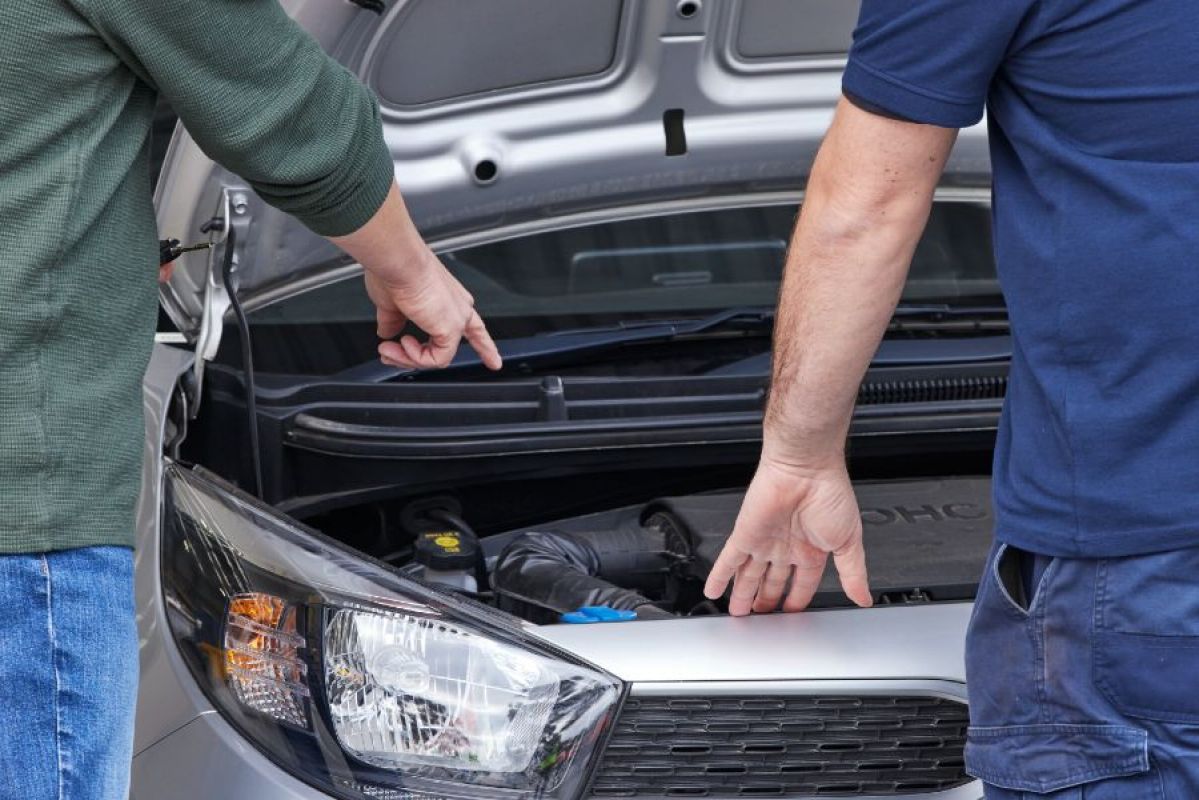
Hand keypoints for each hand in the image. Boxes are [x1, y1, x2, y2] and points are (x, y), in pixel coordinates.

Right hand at [364, 249, 501, 370]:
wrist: (398, 261)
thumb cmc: (396, 271)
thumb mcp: (392, 302)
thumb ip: (393, 321)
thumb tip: (387, 333)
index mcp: (449, 300)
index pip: (473, 328)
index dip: (483, 346)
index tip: (494, 362)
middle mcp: (459, 309)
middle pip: (453, 346)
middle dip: (417, 358)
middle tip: (388, 355)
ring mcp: (457, 319)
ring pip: (439, 357)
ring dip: (408, 357)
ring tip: (388, 348)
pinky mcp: (452, 330)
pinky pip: (436, 359)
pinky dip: (415, 356)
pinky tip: (403, 342)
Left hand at [703, 454, 871, 614]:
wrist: (806, 468)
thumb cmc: (829, 494)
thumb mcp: (849, 541)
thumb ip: (853, 573)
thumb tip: (863, 598)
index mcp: (811, 549)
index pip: (802, 583)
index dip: (795, 600)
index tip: (789, 615)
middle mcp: (786, 546)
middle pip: (772, 581)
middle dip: (766, 600)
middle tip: (759, 618)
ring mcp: (763, 540)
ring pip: (749, 574)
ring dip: (742, 594)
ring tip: (738, 613)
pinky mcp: (744, 533)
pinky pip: (728, 560)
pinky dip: (719, 576)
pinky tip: (713, 590)